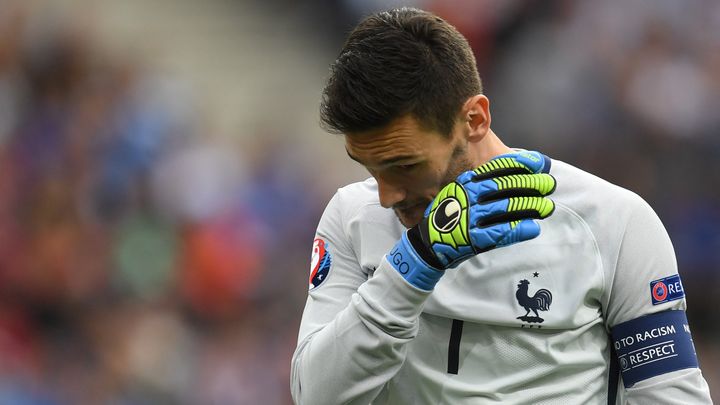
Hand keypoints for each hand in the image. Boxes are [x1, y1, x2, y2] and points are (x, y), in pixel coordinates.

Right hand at [387, 151, 556, 289]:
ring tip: (547, 207)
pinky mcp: (472, 239)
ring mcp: (469, 218)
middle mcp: (467, 197)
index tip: (538, 163)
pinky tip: (533, 228)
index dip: (520, 164)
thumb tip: (518, 170)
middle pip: (505, 186)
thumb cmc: (451, 215)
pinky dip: (518, 230)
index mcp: (466, 182)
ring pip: (506, 208)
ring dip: (530, 206)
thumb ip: (485, 182)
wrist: (428, 244)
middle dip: (531, 183)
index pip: (496, 168)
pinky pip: (500, 233)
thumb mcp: (462, 192)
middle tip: (549, 184)